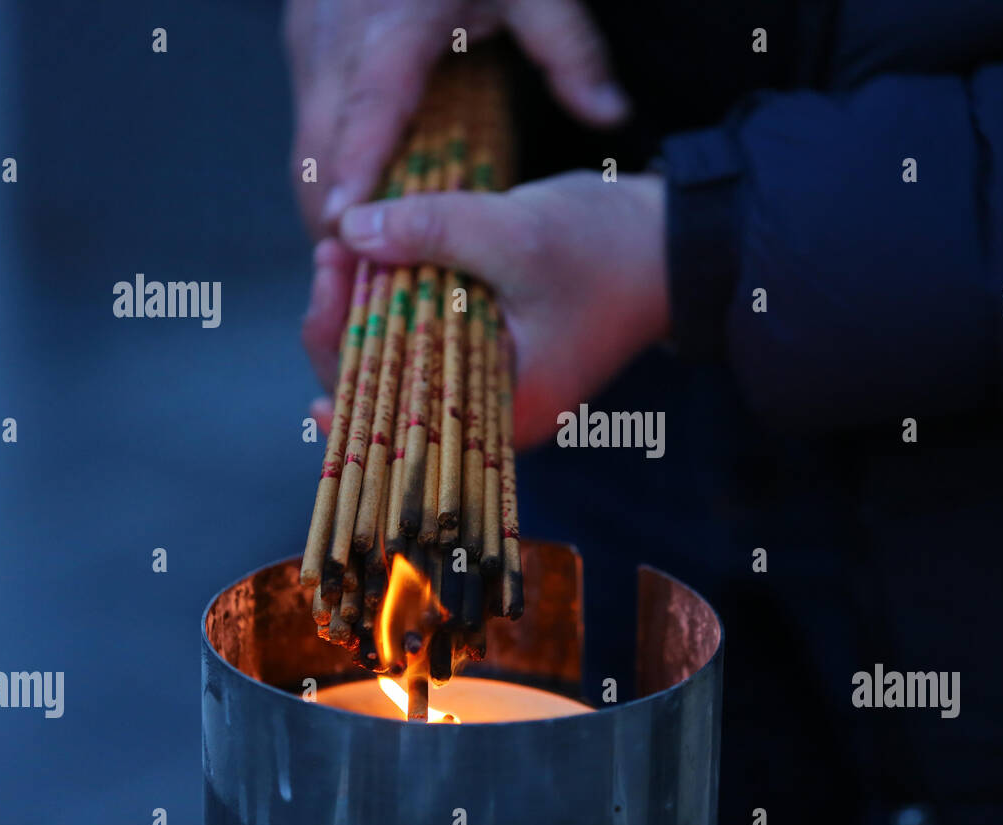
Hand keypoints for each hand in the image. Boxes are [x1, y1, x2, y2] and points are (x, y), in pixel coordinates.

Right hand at [285, 0, 629, 236]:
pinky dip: (326, 170)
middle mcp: (337, 31)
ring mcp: (311, 37)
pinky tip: (357, 209)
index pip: (370, 104)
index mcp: (392, 21)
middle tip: (359, 280)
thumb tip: (612, 114)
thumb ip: (571, 50)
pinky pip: (307, 123)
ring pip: (303, 139)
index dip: (354, 167)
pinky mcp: (305, 42)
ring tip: (359, 262)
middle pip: (317, 140)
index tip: (346, 224)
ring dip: (324, 198)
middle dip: (330, 211)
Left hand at [302, 172, 668, 447]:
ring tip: (347, 244)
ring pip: (403, 363)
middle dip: (346, 325)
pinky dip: (398, 304)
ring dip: (367, 309)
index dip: (341, 362)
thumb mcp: (519, 235)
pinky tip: (373, 263)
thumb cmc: (610, 250)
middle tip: (332, 250)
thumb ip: (431, 231)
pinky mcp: (494, 349)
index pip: (395, 418)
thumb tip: (346, 227)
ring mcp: (492, 382)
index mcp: (502, 415)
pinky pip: (427, 340)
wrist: (677, 241)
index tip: (325, 290)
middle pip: (388, 394)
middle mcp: (491, 413)